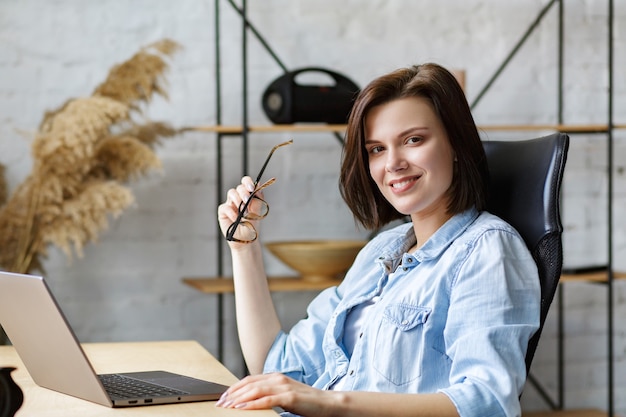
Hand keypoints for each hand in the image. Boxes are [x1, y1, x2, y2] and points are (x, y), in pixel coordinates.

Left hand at [215, 373, 334, 416]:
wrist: (328, 403)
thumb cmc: (307, 402)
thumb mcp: (285, 395)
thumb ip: (270, 393)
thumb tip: (250, 400)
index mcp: (276, 377)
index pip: (249, 380)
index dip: (234, 388)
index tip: (223, 398)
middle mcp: (278, 379)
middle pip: (249, 384)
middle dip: (232, 394)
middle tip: (220, 404)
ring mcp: (284, 387)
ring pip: (255, 390)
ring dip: (238, 399)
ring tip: (227, 407)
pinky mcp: (290, 398)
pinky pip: (267, 400)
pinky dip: (252, 404)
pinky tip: (242, 409)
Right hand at [217, 176, 264, 245]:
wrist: (246, 240)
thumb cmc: (251, 227)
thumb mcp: (257, 213)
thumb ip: (257, 200)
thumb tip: (259, 186)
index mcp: (248, 197)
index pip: (246, 183)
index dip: (248, 182)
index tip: (252, 188)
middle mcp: (238, 199)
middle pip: (239, 187)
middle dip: (244, 192)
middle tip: (247, 200)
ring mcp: (230, 204)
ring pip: (231, 193)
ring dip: (238, 200)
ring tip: (243, 211)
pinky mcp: (223, 212)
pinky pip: (225, 207)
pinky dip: (231, 212)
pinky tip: (236, 218)